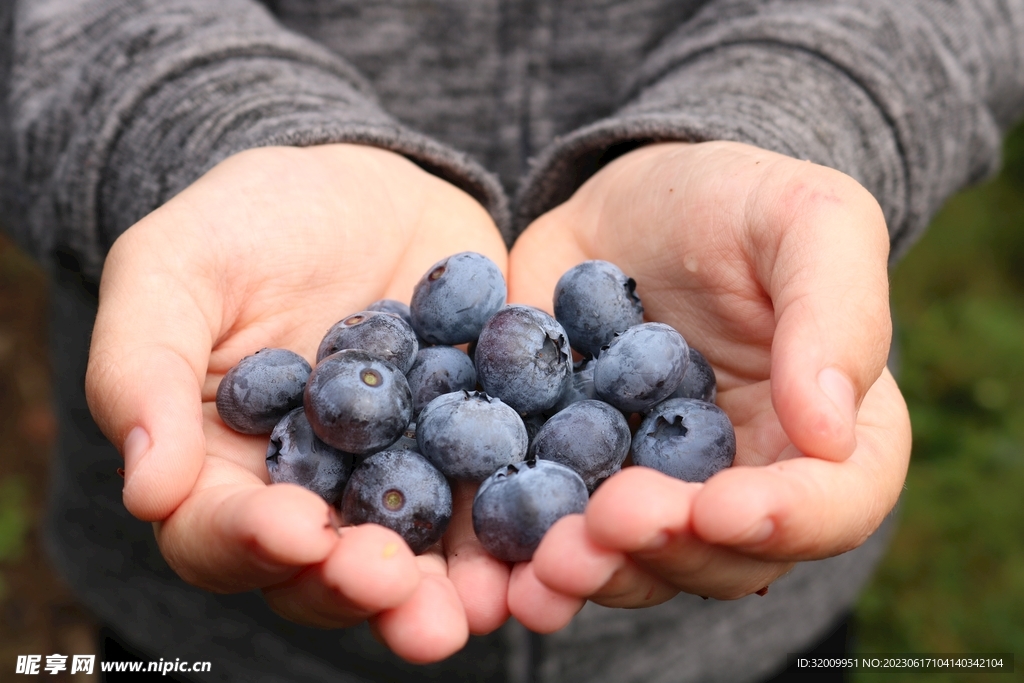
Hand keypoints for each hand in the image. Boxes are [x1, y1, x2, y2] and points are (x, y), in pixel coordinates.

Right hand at [85, 144, 511, 661]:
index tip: (292, 529)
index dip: (249, 541)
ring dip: (447, 592)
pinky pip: (496, 496)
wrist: (358, 185)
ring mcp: (401, 479)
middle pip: (325, 571)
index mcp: (225, 469)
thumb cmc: (246, 223)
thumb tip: (145, 490)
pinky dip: (521, 527)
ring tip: (482, 605)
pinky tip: (550, 537)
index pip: (220, 532)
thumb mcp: (173, 269)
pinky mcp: (475, 448)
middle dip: (357, 586)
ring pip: (417, 558)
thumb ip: (143, 370)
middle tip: (391, 584)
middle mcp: (316, 494)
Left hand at [504, 141, 911, 630]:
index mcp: (828, 432)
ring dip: (596, 573)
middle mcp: (747, 481)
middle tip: (609, 524)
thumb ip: (835, 313)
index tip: (720, 508)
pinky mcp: (580, 480)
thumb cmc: (737, 202)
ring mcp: (658, 490)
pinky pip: (560, 532)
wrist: (627, 207)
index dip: (788, 520)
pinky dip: (528, 560)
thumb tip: (830, 431)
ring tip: (545, 561)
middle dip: (669, 552)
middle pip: (726, 555)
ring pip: (640, 563)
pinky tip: (497, 569)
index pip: (837, 502)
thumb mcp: (806, 220)